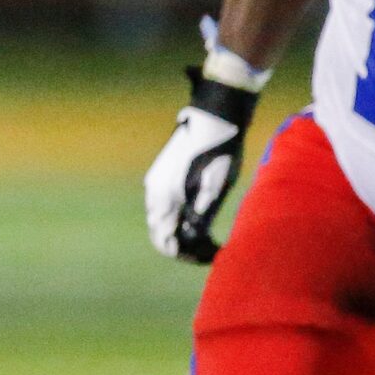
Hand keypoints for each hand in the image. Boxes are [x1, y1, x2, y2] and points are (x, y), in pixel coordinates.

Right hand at [145, 65, 259, 262]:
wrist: (215, 117)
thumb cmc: (220, 152)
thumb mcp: (216, 189)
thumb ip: (201, 218)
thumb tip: (193, 241)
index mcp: (165, 198)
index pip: (165, 240)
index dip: (186, 255)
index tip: (210, 257)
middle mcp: (154, 192)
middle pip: (161, 232)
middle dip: (184, 246)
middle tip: (211, 251)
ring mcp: (155, 183)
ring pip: (161, 220)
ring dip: (181, 232)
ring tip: (208, 237)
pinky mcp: (162, 175)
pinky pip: (164, 206)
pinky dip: (178, 217)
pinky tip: (198, 217)